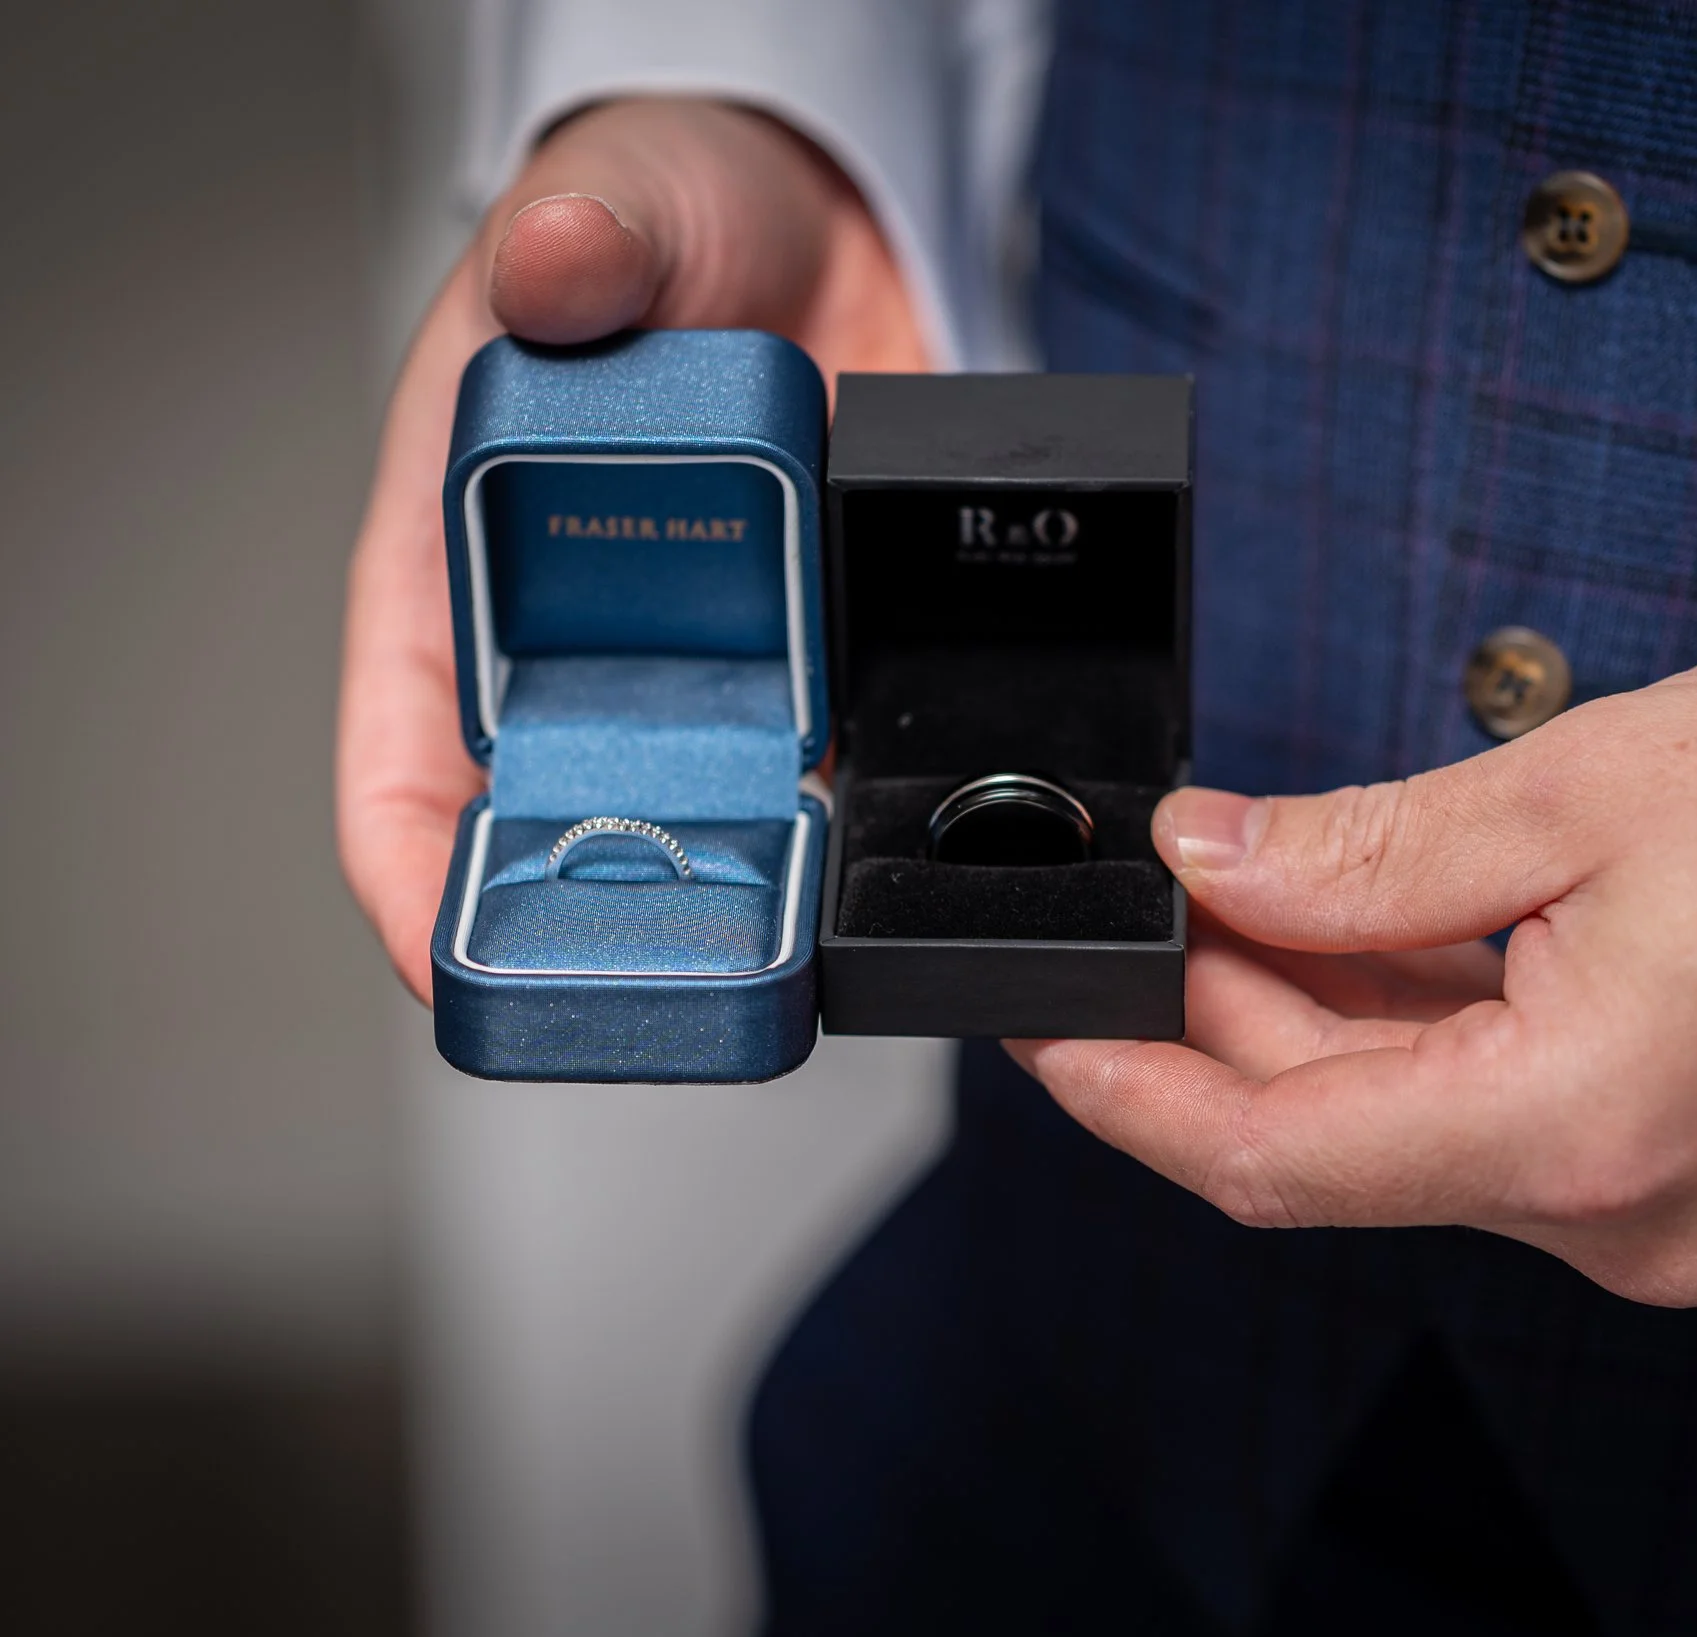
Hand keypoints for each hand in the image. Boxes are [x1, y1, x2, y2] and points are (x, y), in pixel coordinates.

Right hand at [337, 98, 924, 1000]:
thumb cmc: (667, 215)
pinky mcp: (823, 652)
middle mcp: (582, 634)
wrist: (829, 212)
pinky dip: (851, 803)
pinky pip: (834, 758)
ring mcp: (712, 657)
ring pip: (707, 808)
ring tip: (787, 914)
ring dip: (741, 867)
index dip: (411, 869)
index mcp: (466, 552)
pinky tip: (880, 828)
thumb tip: (555, 267)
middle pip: (562, 818)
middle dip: (600, 904)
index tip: (441, 957)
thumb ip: (582, 241)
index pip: (404, 746)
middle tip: (658, 957)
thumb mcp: (610, 208)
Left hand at [1015, 631, 1696, 1306]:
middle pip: (1341, 1135)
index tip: (1032, 1021)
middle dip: (1222, 1011)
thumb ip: (1365, 849)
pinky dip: (1431, 1030)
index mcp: (1588, 1128)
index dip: (1123, 1090)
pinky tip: (1379, 932)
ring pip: (1423, 1126)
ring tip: (1259, 882)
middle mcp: (1626, 1214)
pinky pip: (1510, 1117)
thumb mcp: (1588, 782)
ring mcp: (1669, 1212)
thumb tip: (1210, 861)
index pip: (1275, 1156)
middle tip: (1157, 882)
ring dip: (1325, 1016)